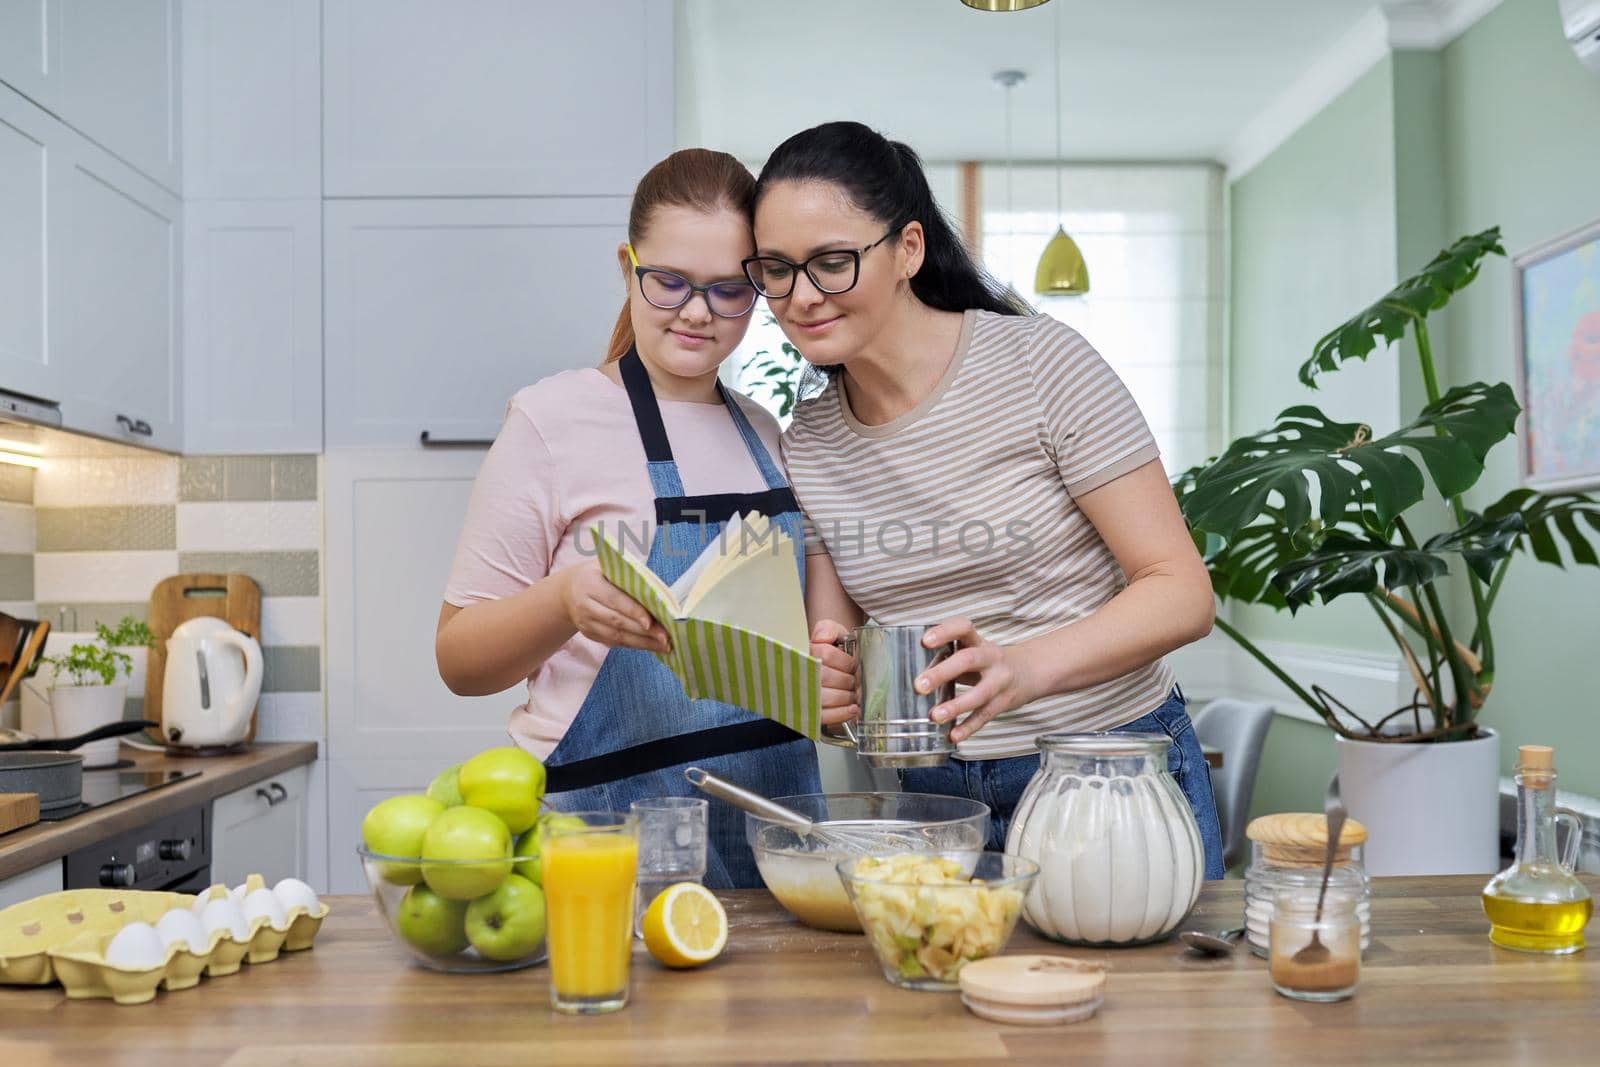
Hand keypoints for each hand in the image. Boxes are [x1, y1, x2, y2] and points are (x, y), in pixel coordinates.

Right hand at [559, 562, 669, 652]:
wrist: (566, 591)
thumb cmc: (597, 574)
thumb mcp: (607, 566)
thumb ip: (628, 574)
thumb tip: (657, 588)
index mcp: (590, 584)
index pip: (615, 599)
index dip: (633, 612)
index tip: (651, 623)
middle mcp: (585, 605)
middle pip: (617, 621)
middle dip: (644, 631)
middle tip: (666, 637)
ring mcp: (585, 623)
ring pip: (616, 636)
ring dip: (642, 643)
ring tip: (664, 645)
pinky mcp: (589, 634)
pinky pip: (613, 642)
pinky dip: (633, 645)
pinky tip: (650, 645)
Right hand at [809, 619, 858, 726]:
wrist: (829, 664)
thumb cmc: (831, 651)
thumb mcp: (832, 633)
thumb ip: (828, 629)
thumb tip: (821, 638)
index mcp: (806, 652)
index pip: (825, 655)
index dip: (846, 662)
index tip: (853, 665)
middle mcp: (800, 672)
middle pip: (826, 677)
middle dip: (848, 680)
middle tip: (855, 681)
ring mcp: (802, 693)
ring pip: (824, 697)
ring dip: (846, 696)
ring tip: (854, 694)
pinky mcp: (807, 712)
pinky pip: (822, 716)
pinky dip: (840, 714)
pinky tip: (852, 709)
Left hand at [914, 617, 1035, 743]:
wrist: (1030, 671)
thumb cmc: (988, 661)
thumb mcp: (972, 652)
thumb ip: (947, 661)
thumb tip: (919, 678)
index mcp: (978, 641)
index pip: (963, 628)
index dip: (944, 632)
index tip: (925, 641)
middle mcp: (991, 658)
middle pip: (968, 660)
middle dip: (942, 673)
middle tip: (918, 686)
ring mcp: (1000, 681)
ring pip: (979, 694)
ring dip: (955, 706)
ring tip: (934, 716)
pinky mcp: (1003, 702)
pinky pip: (985, 716)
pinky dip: (968, 728)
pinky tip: (953, 736)